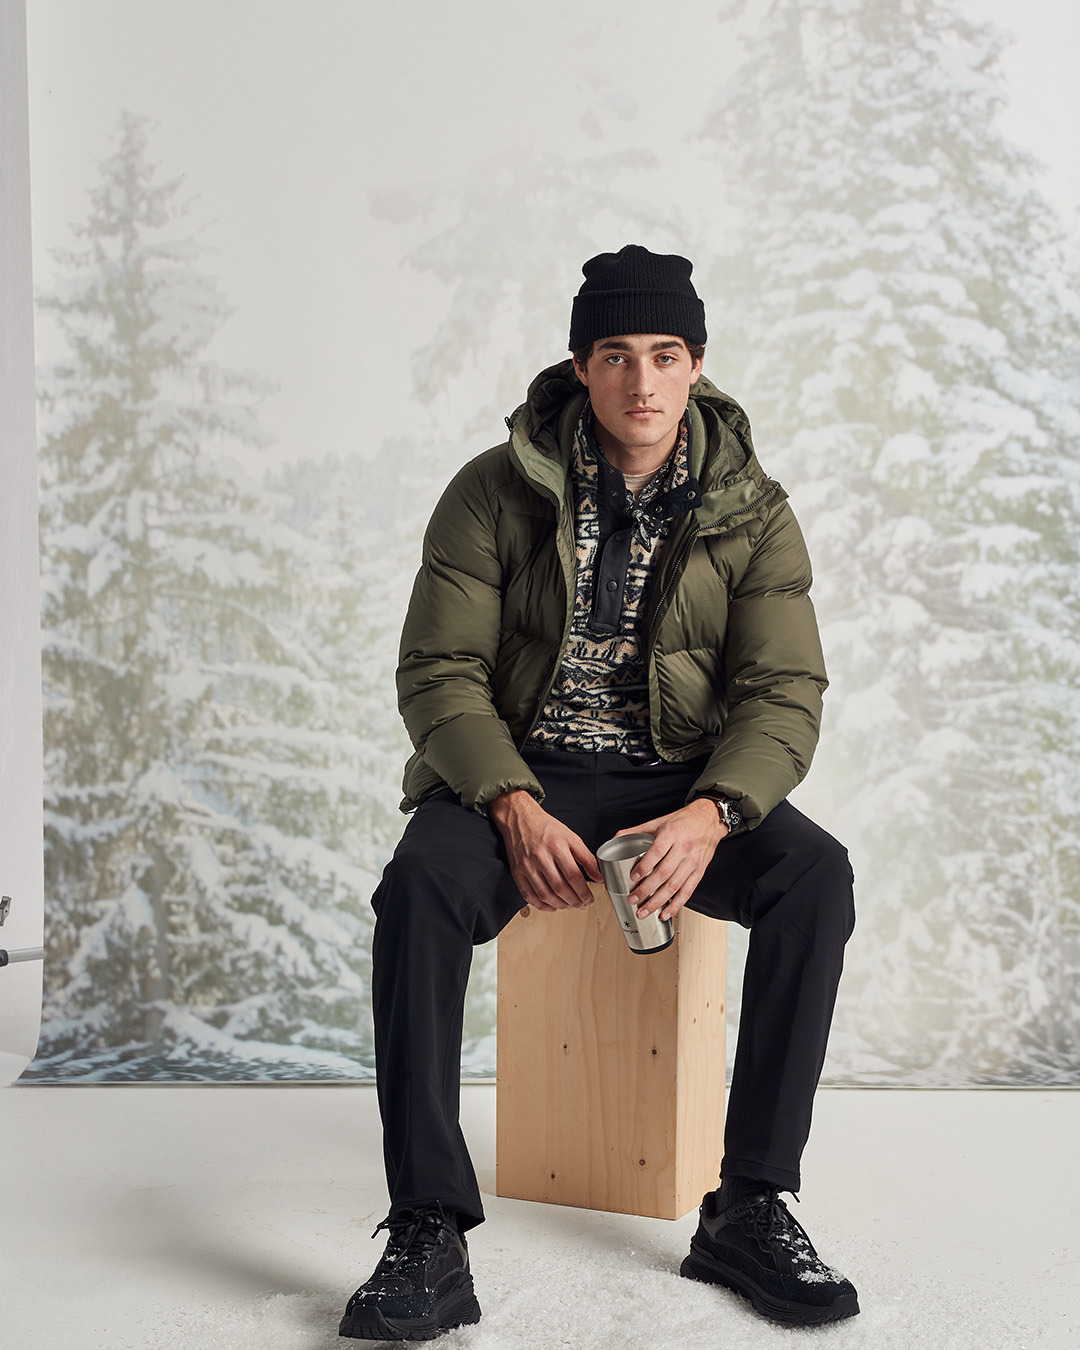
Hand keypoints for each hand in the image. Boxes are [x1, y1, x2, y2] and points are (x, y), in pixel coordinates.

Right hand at [489, 789, 601, 912]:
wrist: (520, 819)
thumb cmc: (546, 828)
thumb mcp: (571, 838)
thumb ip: (587, 858)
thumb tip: (599, 877)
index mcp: (556, 846)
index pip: (573, 876)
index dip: (583, 892)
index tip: (590, 899)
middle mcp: (540, 857)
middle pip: (559, 888)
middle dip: (574, 901)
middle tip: (582, 905)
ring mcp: (526, 866)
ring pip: (545, 895)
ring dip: (560, 905)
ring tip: (570, 905)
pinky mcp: (517, 872)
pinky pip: (529, 895)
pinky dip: (542, 905)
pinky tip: (552, 906)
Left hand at [617, 799, 726, 921]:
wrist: (708, 820)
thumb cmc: (682, 821)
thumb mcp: (658, 822)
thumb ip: (636, 831)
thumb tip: (614, 840)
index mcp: (671, 834)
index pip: (656, 852)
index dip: (644, 867)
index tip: (632, 878)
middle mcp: (683, 848)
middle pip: (664, 873)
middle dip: (646, 890)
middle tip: (633, 899)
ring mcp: (693, 862)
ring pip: (674, 886)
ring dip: (658, 901)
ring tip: (644, 911)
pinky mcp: (699, 872)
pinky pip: (687, 892)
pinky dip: (676, 905)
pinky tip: (665, 913)